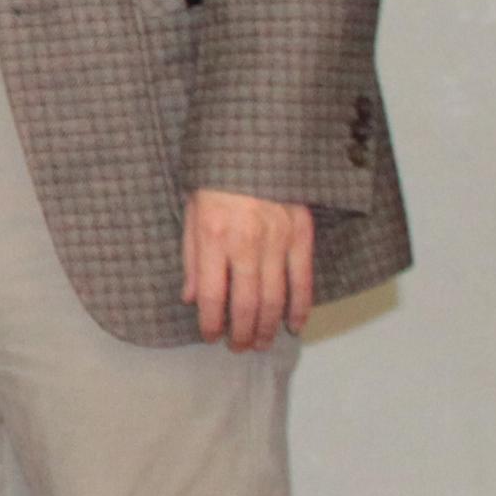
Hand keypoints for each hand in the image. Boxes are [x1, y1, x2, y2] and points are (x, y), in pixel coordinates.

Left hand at [184, 188, 315, 349]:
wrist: (254, 147)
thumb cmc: (216, 180)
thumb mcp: (191, 213)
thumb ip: (192, 258)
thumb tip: (191, 298)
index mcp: (214, 237)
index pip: (213, 294)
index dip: (212, 322)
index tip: (211, 337)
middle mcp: (247, 242)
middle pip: (246, 303)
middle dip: (242, 331)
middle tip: (239, 348)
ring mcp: (278, 239)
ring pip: (275, 297)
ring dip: (269, 326)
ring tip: (262, 343)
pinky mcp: (302, 233)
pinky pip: (303, 279)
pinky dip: (301, 306)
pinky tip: (295, 324)